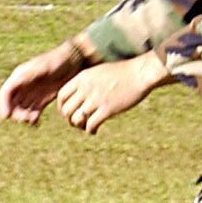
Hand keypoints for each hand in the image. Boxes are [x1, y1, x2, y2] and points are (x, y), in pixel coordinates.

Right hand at [0, 41, 88, 125]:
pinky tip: (36, 123)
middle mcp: (23, 86)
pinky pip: (33, 111)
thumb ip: (27, 76)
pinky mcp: (42, 99)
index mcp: (19, 77)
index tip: (6, 117)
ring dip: (23, 117)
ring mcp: (33, 93)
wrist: (74, 61)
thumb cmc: (57, 61)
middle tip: (24, 119)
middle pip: (12, 104)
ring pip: (22, 109)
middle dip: (15, 113)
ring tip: (32, 120)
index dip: (2, 105)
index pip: (5, 93)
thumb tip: (13, 86)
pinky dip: (33, 118)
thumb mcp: (42, 67)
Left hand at [55, 52, 170, 133]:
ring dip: (79, 126)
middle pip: (66, 110)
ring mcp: (96, 99)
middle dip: (69, 119)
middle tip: (77, 123)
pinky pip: (91, 125)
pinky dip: (90, 131)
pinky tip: (95, 131)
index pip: (61, 96)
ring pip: (76, 119)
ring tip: (86, 127)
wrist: (140, 73)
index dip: (62, 107)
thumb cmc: (122, 72)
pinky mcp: (107, 109)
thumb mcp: (98, 71)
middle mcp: (86, 88)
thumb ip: (86, 82)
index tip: (67, 113)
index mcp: (82, 78)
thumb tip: (78, 94)